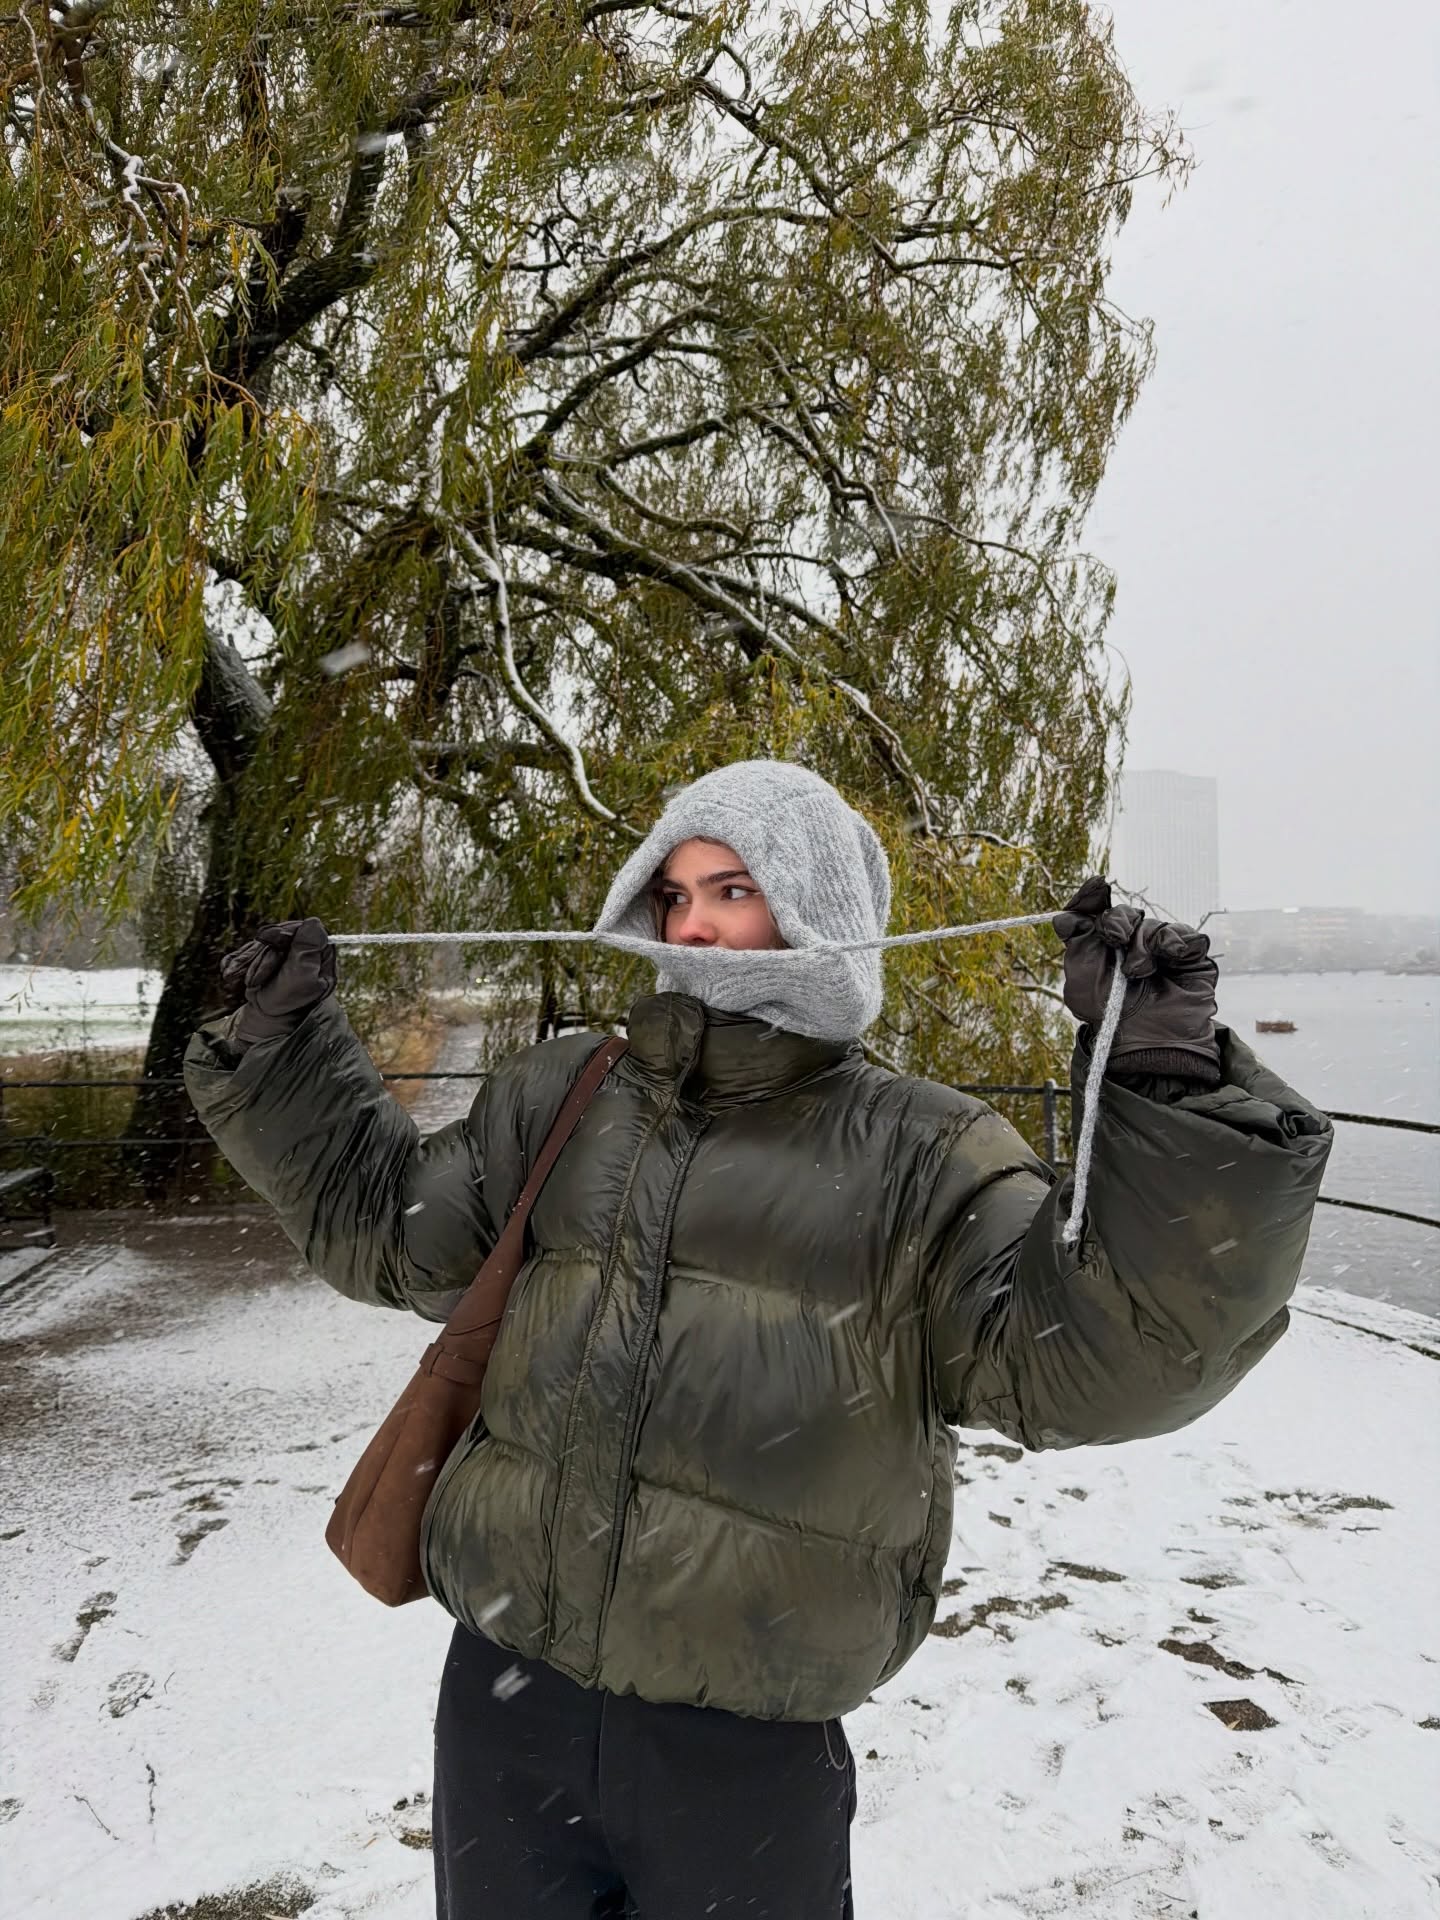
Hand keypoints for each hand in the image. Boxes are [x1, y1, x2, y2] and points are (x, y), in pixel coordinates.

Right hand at [219, 917, 336, 1053]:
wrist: (265, 1019)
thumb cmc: (286, 1003)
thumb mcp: (299, 977)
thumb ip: (307, 950)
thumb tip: (315, 922)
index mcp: (321, 957)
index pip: (306, 930)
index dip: (285, 933)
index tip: (268, 940)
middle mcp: (306, 953)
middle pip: (282, 934)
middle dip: (264, 953)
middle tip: (255, 976)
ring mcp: (286, 955)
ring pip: (264, 942)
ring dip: (251, 961)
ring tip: (249, 982)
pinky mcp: (268, 958)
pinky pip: (251, 949)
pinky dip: (240, 961)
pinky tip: (234, 974)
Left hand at [1052, 878, 1219, 1084]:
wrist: (1149, 1044)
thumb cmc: (1112, 1017)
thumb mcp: (1083, 979)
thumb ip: (1077, 943)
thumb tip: (1063, 915)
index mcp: (1105, 949)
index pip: (1100, 912)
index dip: (1095, 897)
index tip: (1096, 887)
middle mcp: (1133, 946)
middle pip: (1128, 914)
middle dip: (1119, 922)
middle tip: (1116, 939)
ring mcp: (1164, 951)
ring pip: (1156, 925)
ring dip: (1145, 944)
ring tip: (1140, 972)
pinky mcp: (1192, 958)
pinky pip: (1187, 936)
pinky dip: (1174, 942)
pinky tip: (1169, 958)